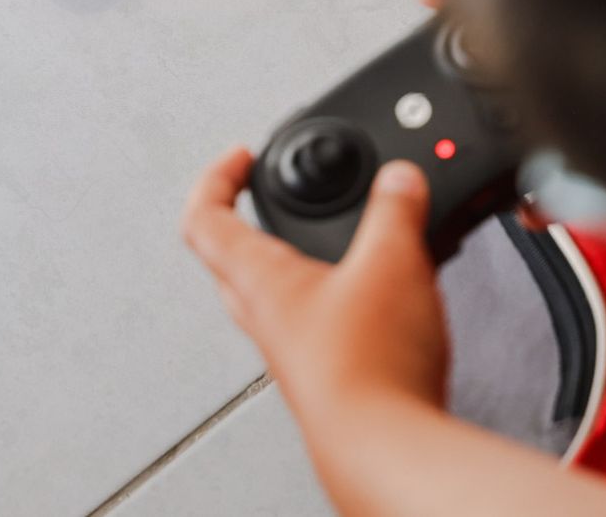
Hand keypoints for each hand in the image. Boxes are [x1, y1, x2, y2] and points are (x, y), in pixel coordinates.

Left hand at [181, 148, 449, 427]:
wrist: (385, 449)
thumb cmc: (368, 366)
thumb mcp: (391, 260)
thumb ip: (395, 209)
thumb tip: (399, 177)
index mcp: (263, 279)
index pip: (206, 218)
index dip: (216, 178)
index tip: (240, 157)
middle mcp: (268, 317)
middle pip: (232, 259)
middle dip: (248, 220)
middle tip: (266, 197)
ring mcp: (295, 351)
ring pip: (275, 295)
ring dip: (292, 262)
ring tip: (327, 240)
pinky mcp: (330, 376)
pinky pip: (318, 324)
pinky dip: (335, 299)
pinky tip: (374, 296)